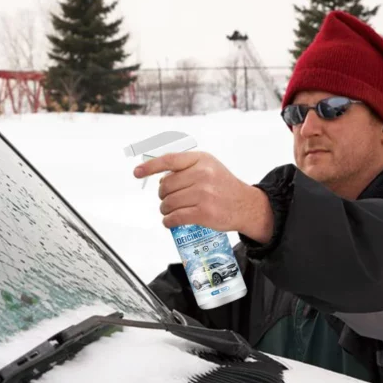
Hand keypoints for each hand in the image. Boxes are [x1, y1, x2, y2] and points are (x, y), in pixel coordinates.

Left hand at [134, 151, 273, 242]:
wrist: (246, 206)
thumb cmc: (224, 187)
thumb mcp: (209, 167)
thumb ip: (187, 167)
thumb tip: (160, 177)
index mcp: (201, 160)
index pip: (169, 160)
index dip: (150, 166)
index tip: (137, 172)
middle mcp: (202, 174)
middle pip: (165, 186)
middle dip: (163, 196)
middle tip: (168, 200)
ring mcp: (203, 194)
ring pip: (168, 203)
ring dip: (165, 210)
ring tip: (171, 212)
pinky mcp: (204, 213)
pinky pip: (175, 218)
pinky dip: (168, 221)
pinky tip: (170, 222)